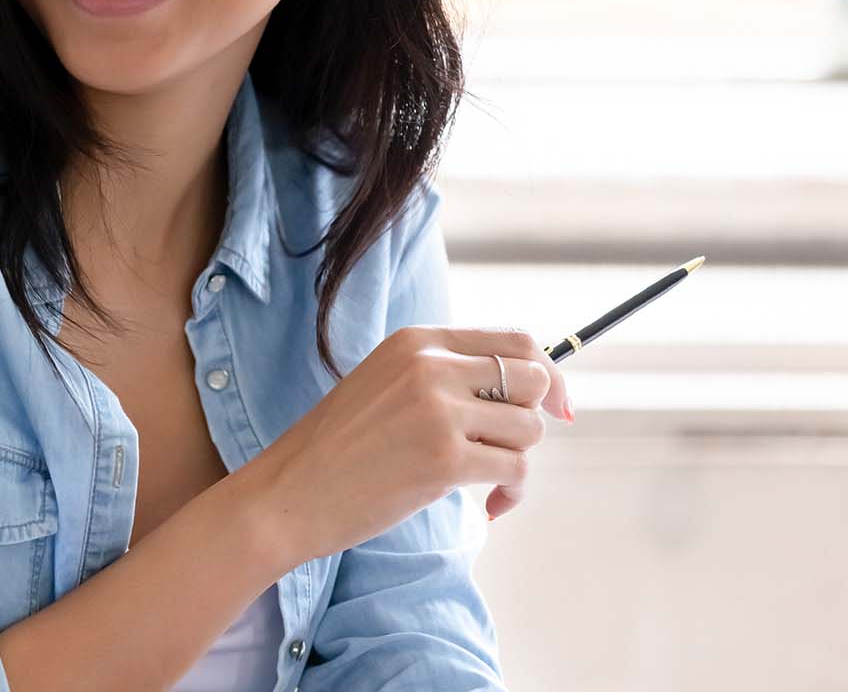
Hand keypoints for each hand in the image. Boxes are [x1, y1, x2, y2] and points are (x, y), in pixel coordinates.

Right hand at [239, 326, 569, 565]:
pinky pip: (515, 471)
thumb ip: (444, 374)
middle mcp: (430, 367)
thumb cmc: (338, 448)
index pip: (514, 339)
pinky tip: (487, 507)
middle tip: (508, 448)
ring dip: (515, 460)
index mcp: (416, 341)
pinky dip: (510, 494)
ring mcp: (438, 411)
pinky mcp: (444, 459)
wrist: (289, 492)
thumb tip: (528, 387)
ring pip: (528, 430)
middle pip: (533, 380)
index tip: (558, 406)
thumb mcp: (387, 383)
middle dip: (533, 418)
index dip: (548, 373)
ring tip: (482, 479)